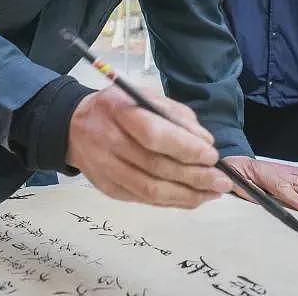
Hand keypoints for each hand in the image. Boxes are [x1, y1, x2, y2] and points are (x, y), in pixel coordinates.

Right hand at [65, 87, 232, 208]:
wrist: (75, 126)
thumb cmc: (120, 107)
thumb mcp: (146, 96)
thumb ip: (176, 116)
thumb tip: (205, 142)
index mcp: (119, 110)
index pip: (155, 136)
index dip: (186, 149)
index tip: (212, 155)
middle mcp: (108, 141)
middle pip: (155, 166)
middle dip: (194, 177)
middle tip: (222, 182)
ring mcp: (105, 168)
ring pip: (150, 189)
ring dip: (187, 195)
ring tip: (213, 194)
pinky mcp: (107, 188)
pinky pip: (143, 199)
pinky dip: (170, 201)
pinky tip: (192, 198)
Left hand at [221, 156, 297, 214]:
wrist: (233, 161)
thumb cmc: (233, 171)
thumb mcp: (233, 180)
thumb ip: (245, 190)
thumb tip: (259, 200)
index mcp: (263, 173)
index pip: (283, 188)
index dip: (297, 199)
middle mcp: (277, 172)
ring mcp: (283, 173)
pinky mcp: (285, 176)